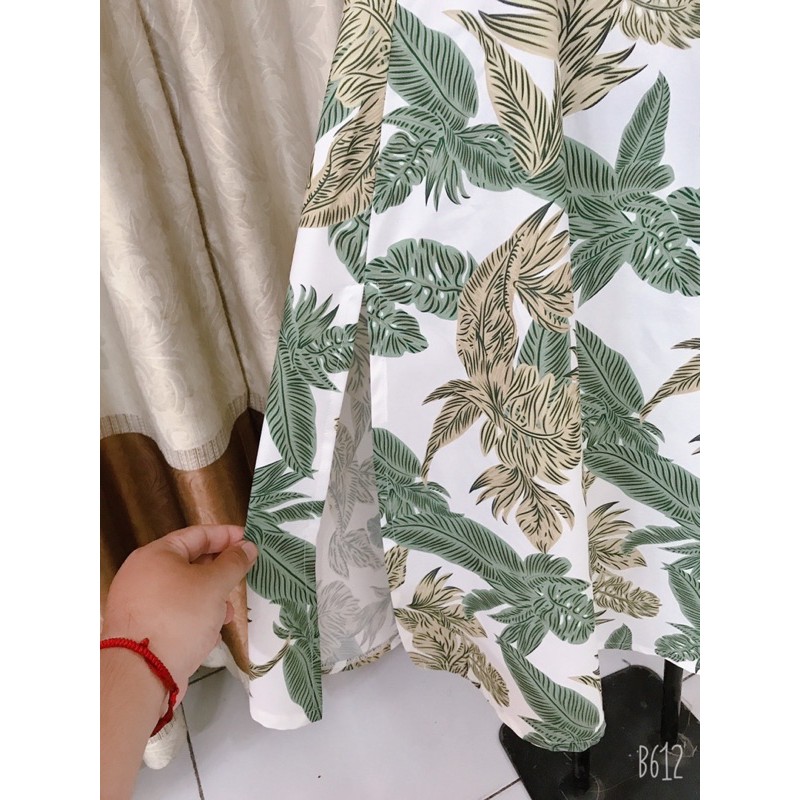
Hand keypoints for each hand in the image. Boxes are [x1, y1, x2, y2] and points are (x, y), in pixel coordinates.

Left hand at [101, 525, 256, 700]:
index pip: (197, 534)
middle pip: (189, 563)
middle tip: (242, 576)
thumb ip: (233, 562)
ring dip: (210, 600)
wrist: (140, 674)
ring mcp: (138, 604)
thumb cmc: (178, 618)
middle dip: (219, 573)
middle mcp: (142, 575)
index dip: (226, 535)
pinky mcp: (141, 630)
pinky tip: (209, 634)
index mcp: (155, 554)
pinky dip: (194, 619)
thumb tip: (246, 547)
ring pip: (184, 592)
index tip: (249, 540)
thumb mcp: (214, 585)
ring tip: (228, 614)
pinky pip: (174, 615)